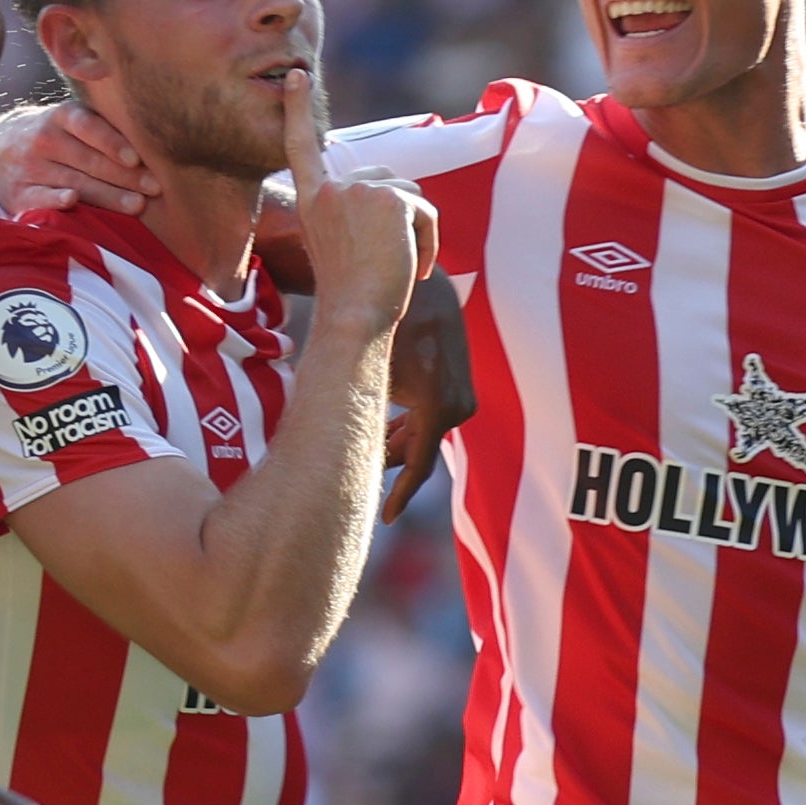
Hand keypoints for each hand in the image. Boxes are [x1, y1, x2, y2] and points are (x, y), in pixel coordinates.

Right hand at [0, 102, 157, 214]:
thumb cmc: (56, 136)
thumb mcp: (72, 119)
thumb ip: (103, 124)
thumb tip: (154, 138)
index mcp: (62, 117)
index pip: (89, 127)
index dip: (112, 143)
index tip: (136, 159)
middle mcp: (45, 139)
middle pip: (88, 160)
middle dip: (124, 176)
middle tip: (153, 188)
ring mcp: (30, 167)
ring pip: (74, 182)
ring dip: (107, 195)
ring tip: (136, 205)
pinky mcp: (19, 193)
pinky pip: (40, 198)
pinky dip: (55, 200)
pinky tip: (72, 202)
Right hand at [285, 69, 436, 331]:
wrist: (354, 316)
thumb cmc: (351, 296)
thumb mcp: (342, 244)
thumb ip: (356, 213)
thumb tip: (403, 199)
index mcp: (312, 200)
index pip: (302, 146)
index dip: (299, 109)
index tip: (297, 76)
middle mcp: (330, 189)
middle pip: (386, 182)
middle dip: (401, 218)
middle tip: (390, 262)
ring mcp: (358, 190)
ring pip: (410, 196)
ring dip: (418, 232)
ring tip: (401, 267)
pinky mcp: (389, 199)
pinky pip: (426, 211)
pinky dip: (430, 241)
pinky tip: (415, 268)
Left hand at [382, 269, 473, 520]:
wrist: (421, 287)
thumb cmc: (385, 324)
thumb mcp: (369, 367)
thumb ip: (363, 411)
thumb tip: (341, 456)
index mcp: (437, 405)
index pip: (418, 465)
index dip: (400, 495)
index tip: (384, 518)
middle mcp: (458, 405)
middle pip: (418, 452)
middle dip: (388, 464)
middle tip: (358, 482)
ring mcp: (464, 397)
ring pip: (424, 437)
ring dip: (396, 444)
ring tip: (368, 451)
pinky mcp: (461, 389)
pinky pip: (431, 421)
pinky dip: (409, 428)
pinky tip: (387, 429)